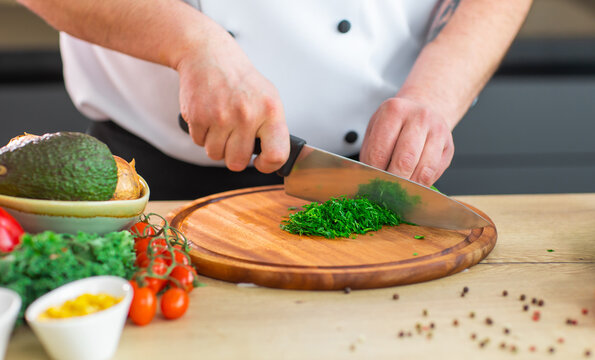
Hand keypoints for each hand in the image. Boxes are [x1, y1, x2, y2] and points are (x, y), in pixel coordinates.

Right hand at [176, 29, 288, 172]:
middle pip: (238, 162)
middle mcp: (247, 114)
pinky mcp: (197, 116)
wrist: (209, 55)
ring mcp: (221, 116)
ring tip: (221, 124)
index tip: (262, 162)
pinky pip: (198, 142)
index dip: (268, 166)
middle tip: (235, 138)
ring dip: (216, 144)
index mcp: (270, 111)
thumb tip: (273, 158)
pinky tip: (208, 116)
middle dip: (234, 155)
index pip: (277, 154)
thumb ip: (272, 128)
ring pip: (215, 155)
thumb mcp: (268, 97)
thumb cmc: (240, 79)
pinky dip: (202, 134)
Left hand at [359, 97, 453, 185]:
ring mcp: (437, 131)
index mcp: (394, 110)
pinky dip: (421, 184)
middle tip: (385, 191)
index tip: (371, 182)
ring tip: (399, 190)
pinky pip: (434, 173)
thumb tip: (363, 177)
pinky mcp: (449, 146)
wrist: (422, 109)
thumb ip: (369, 152)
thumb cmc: (396, 123)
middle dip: (393, 182)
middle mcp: (419, 117)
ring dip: (409, 186)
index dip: (374, 172)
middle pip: (404, 160)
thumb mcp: (376, 129)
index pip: (380, 151)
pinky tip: (413, 183)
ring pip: (423, 170)